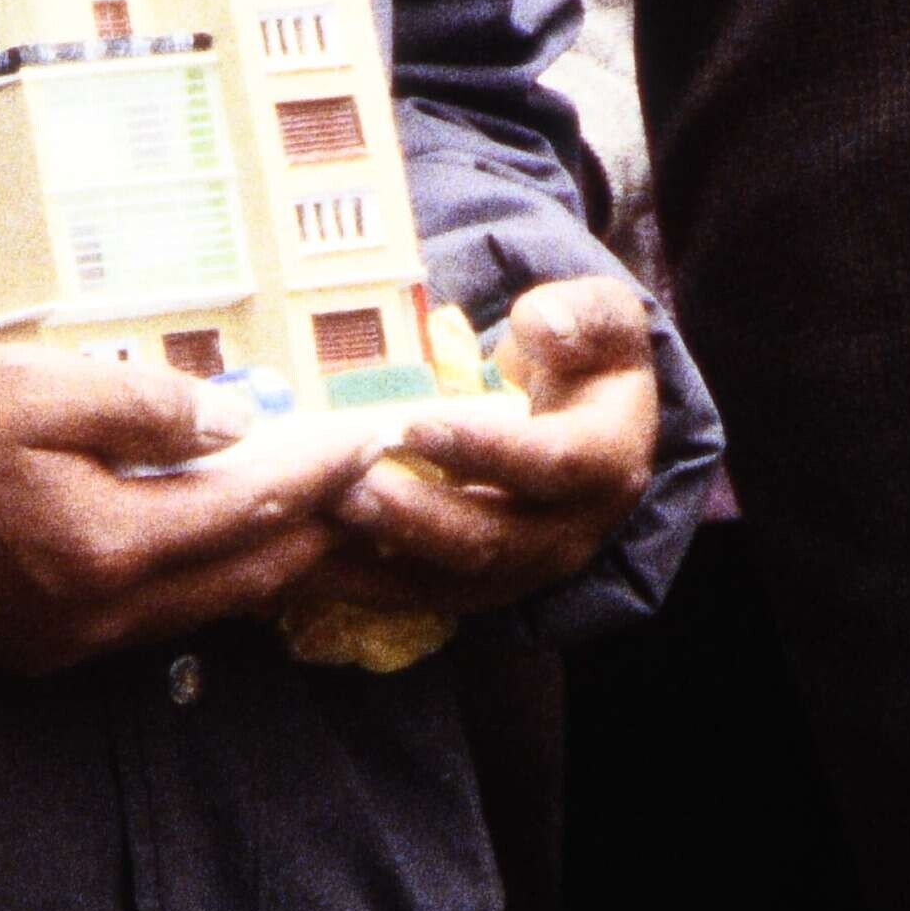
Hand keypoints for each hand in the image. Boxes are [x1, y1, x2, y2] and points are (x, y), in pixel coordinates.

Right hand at [0, 340, 383, 676]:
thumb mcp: (40, 387)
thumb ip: (148, 408)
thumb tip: (238, 427)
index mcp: (106, 546)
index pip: (248, 508)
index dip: (317, 471)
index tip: (368, 437)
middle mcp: (103, 613)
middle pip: (245, 576)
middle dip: (314, 525)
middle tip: (364, 481)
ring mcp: (76, 642)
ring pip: (209, 607)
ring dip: (268, 558)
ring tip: (317, 511)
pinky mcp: (50, 649)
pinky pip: (161, 619)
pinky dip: (211, 579)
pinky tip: (230, 547)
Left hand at [288, 274, 661, 621]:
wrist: (582, 419)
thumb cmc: (582, 358)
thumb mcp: (600, 320)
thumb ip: (584, 316)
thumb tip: (543, 323)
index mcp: (605, 463)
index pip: (549, 465)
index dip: (483, 448)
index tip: (416, 424)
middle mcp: (568, 531)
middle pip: (489, 540)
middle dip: (412, 516)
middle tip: (344, 485)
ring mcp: (520, 569)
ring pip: (446, 580)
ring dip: (376, 556)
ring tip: (316, 520)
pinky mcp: (475, 587)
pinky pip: (414, 594)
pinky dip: (358, 582)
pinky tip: (303, 559)